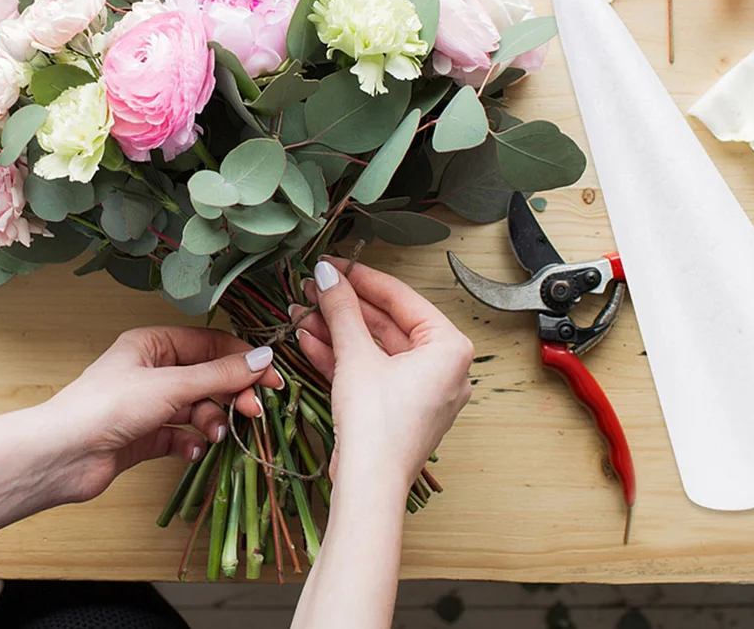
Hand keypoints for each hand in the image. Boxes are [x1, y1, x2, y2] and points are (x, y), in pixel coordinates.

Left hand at [39, 326, 282, 503]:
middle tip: (254, 411)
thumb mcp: (172, 385)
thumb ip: (221, 374)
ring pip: (197, 407)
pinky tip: (195, 450)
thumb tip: (264, 358)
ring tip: (216, 434)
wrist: (61, 457)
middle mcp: (152, 370)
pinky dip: (192, 442)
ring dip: (212, 420)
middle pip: (207, 376)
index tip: (272, 378)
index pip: (211, 344)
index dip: (243, 359)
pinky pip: (180, 434)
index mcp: (153, 344)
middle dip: (232, 393)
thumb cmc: (108, 407)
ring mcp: (148, 404)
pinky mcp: (143, 437)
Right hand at [294, 257, 474, 491]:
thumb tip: (328, 275)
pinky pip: (372, 371)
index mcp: (449, 348)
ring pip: (374, 348)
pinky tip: (310, 339)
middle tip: (314, 287)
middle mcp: (443, 368)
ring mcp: (420, 391)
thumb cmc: (378, 427)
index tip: (335, 264)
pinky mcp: (398, 409)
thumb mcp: (356, 356)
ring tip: (303, 311)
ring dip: (337, 330)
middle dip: (345, 307)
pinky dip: (343, 357)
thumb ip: (342, 309)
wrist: (368, 488)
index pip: (402, 299)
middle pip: (386, 323)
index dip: (363, 278)